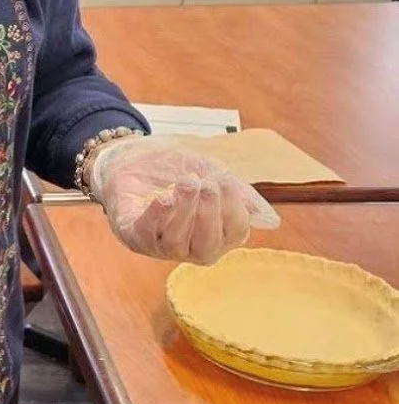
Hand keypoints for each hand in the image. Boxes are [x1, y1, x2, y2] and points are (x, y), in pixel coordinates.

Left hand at [88, 135, 279, 265]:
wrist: (136, 155)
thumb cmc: (178, 170)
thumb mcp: (214, 174)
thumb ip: (241, 194)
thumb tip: (271, 221)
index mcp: (216, 235)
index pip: (235, 234)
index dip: (234, 209)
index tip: (226, 180)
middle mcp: (190, 247)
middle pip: (207, 247)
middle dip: (210, 215)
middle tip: (207, 184)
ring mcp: (160, 245)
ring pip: (177, 242)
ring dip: (185, 211)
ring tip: (187, 182)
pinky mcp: (133, 235)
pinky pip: (146, 235)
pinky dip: (158, 216)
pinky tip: (165, 198)